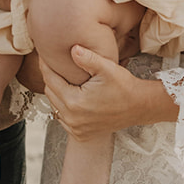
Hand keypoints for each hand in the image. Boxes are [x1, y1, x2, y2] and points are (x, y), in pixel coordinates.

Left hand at [41, 45, 178, 139]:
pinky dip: (63, 107)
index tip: (44, 56)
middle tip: (52, 64)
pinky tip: (70, 95)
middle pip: (50, 93)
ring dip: (56, 93)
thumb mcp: (107, 68)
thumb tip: (72, 48)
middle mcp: (72, 119)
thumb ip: (88, 58)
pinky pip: (63, 118)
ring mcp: (75, 129)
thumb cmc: (124, 86)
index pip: (50, 80)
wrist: (139, 106)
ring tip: (61, 78)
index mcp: (74, 102)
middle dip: (50, 78)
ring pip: (55, 106)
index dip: (46, 66)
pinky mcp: (80, 134)